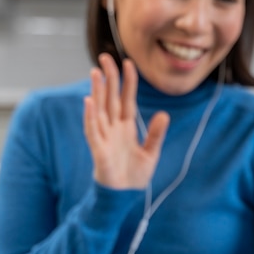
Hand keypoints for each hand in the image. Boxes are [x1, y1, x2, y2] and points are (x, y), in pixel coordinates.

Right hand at [83, 53, 169, 188]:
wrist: (125, 197)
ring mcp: (105, 138)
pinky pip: (93, 131)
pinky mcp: (99, 150)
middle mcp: (114, 128)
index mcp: (126, 127)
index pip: (126, 99)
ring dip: (97, 91)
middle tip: (105, 57)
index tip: (129, 63)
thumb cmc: (134, 175)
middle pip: (110, 98)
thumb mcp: (151, 153)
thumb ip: (156, 134)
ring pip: (99, 110)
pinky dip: (91, 117)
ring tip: (96, 73)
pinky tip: (89, 102)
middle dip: (108, 78)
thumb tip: (164, 114)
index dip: (127, 82)